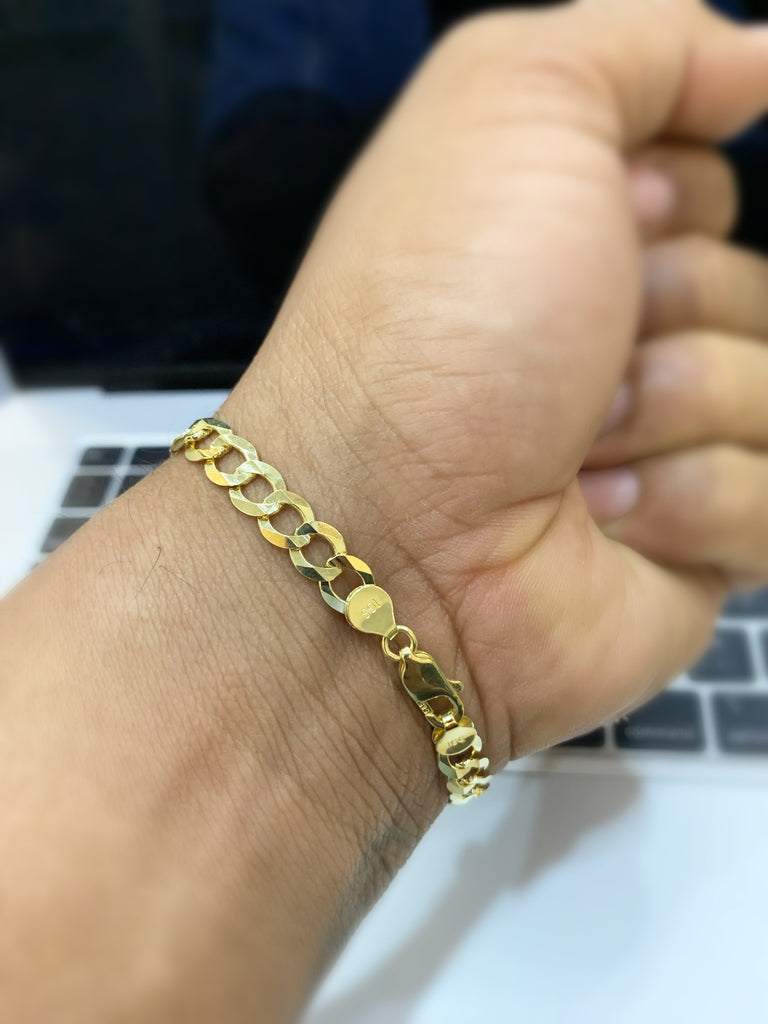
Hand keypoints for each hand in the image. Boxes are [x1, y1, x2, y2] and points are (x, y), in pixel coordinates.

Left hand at [225, 0, 767, 760]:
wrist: (388, 529)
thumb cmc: (440, 312)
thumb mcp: (515, 105)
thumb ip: (642, 45)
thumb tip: (760, 56)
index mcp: (574, 234)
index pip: (714, 182)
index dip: (676, 195)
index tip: (605, 222)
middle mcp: (616, 336)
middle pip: (755, 287)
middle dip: (676, 306)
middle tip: (575, 355)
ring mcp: (658, 447)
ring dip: (676, 407)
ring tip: (572, 447)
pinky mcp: (691, 550)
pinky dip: (688, 505)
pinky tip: (600, 521)